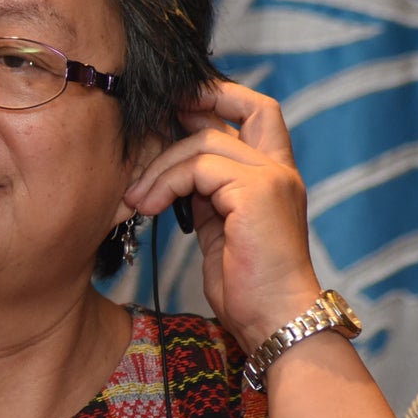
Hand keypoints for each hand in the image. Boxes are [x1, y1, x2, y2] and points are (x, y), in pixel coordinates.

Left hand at [123, 81, 320, 350]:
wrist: (274, 322)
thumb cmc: (246, 287)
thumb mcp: (218, 227)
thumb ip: (206, 192)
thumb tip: (175, 165)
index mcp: (276, 176)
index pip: (260, 113)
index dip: (223, 95)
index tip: (179, 103)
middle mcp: (281, 170)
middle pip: (249, 105)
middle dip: (200, 98)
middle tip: (153, 117)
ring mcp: (273, 178)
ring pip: (205, 141)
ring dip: (160, 166)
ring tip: (136, 198)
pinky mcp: (257, 193)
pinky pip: (198, 167)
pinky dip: (165, 182)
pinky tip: (148, 206)